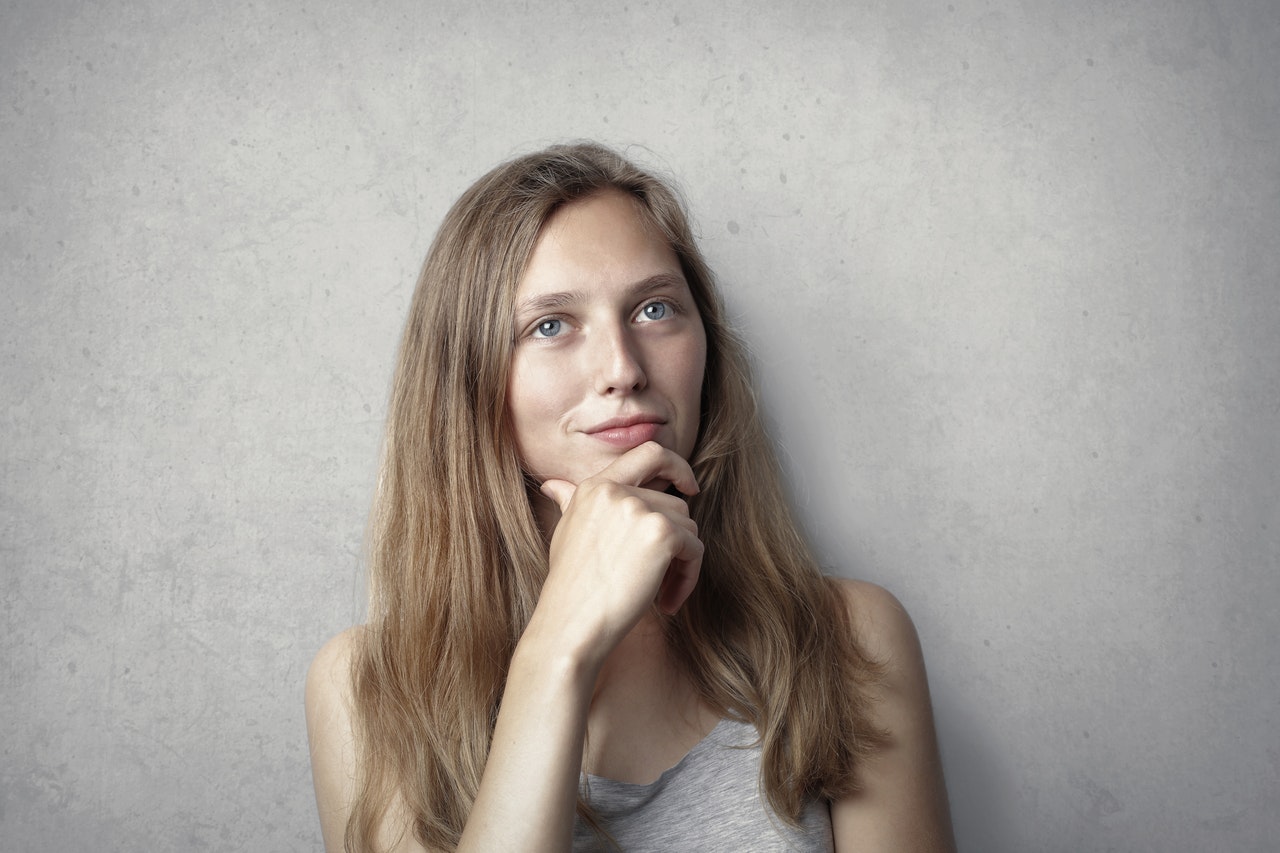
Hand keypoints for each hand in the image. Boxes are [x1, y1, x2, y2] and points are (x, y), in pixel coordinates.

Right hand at [534, 442, 702, 660]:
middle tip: (662, 576)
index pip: (648, 452)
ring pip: (688, 528)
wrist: (570, 624)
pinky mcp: (662, 533)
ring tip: (659, 593)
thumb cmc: (569, 588)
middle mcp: (616, 490)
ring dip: (682, 564)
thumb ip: (570, 502)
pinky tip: (666, 602)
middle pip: (676, 504)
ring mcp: (640, 509)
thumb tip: (553, 485)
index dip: (676, 465)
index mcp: (595, 486)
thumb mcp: (566, 534)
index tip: (689, 487)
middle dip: (676, 541)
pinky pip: (695, 550)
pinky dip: (688, 578)